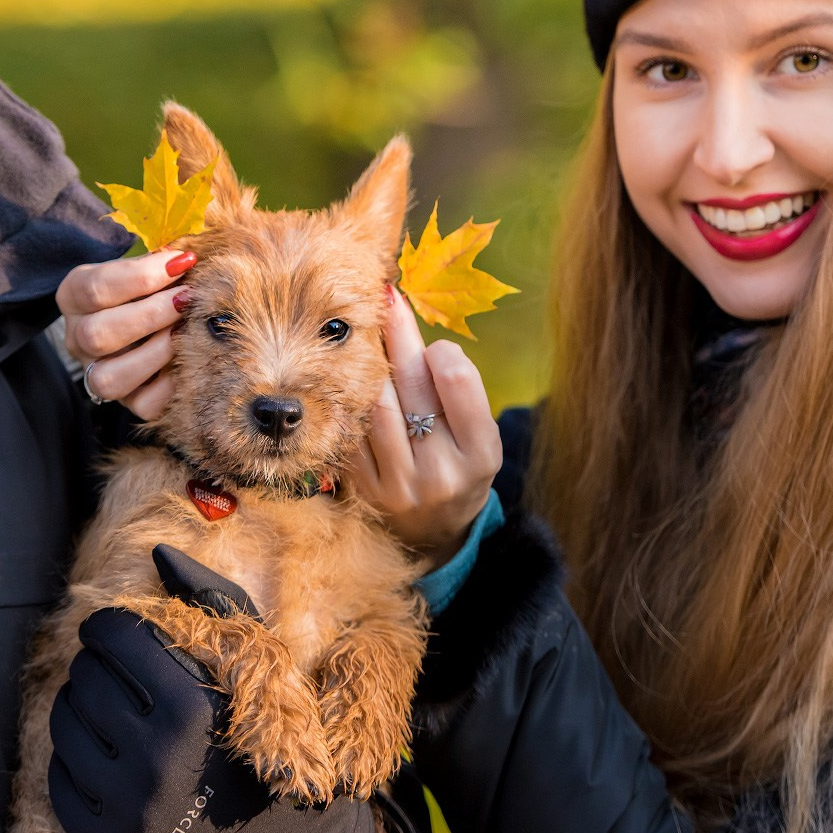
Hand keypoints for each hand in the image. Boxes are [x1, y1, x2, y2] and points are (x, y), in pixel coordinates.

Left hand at [48, 548, 392, 832]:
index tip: (118, 634)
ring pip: (64, 724)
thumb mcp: (263, 668)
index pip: (113, 637)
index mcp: (194, 705)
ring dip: (81, 709)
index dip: (109, 627)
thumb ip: (211, 604)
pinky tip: (109, 758)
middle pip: (83, 677)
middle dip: (97, 666)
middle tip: (121, 676)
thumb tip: (157, 553)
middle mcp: (157, 759)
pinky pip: (59, 780)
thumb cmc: (281, 745)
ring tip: (115, 715)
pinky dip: (74, 760)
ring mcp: (130, 809)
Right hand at [56, 250, 195, 420]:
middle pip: (97, 335)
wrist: (153, 312)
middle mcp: (77, 338)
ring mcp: (97, 373)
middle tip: (187, 298)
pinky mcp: (127, 401)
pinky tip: (189, 359)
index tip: (182, 262)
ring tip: (186, 330)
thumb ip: (159, 259)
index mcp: (74, 295)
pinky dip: (170, 385)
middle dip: (150, 315)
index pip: (96, 288)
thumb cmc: (151, 281)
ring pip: (109, 378)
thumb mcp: (144, 262)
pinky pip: (144, 404)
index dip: (142, 276)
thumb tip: (186, 258)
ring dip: (156, 352)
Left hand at [348, 287, 501, 570]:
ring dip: (373, 366)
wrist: (433, 534)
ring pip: (374, 402)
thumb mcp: (477, 435)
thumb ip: (456, 391)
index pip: (456, 378)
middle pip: (409, 383)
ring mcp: (399, 485)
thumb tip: (413, 328)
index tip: (435, 346)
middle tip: (388, 298)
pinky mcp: (364, 490)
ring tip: (373, 342)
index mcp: (480, 454)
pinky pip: (351, 428)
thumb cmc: (459, 466)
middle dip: (398, 334)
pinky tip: (355, 383)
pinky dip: (353, 400)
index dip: (442, 350)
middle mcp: (441, 472)